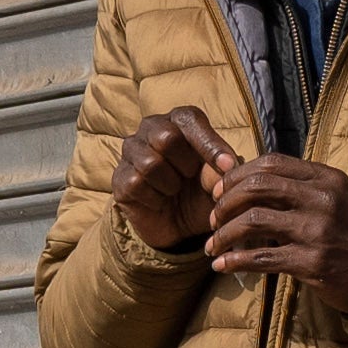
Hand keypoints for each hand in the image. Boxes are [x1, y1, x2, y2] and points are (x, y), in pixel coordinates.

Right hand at [109, 108, 227, 263]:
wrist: (182, 227)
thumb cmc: (203, 193)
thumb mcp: (221, 183)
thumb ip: (223, 171)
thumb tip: (225, 167)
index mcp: (180, 121)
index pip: (190, 120)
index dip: (209, 144)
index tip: (228, 167)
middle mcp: (152, 128)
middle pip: (165, 137)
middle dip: (186, 164)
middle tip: (191, 177)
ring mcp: (131, 151)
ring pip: (150, 163)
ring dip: (170, 184)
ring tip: (175, 190)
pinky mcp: (119, 177)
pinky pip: (136, 184)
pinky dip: (155, 198)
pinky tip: (160, 201)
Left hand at [202, 149, 347, 328]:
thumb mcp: (335, 199)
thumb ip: (300, 187)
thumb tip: (250, 182)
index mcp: (326, 178)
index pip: (272, 163)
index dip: (238, 174)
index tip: (221, 190)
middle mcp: (323, 199)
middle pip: (258, 187)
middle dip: (225, 202)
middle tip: (213, 218)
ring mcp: (318, 231)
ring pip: (254, 221)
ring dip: (224, 233)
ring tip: (213, 244)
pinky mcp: (312, 263)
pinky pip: (262, 258)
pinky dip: (235, 261)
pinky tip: (222, 265)